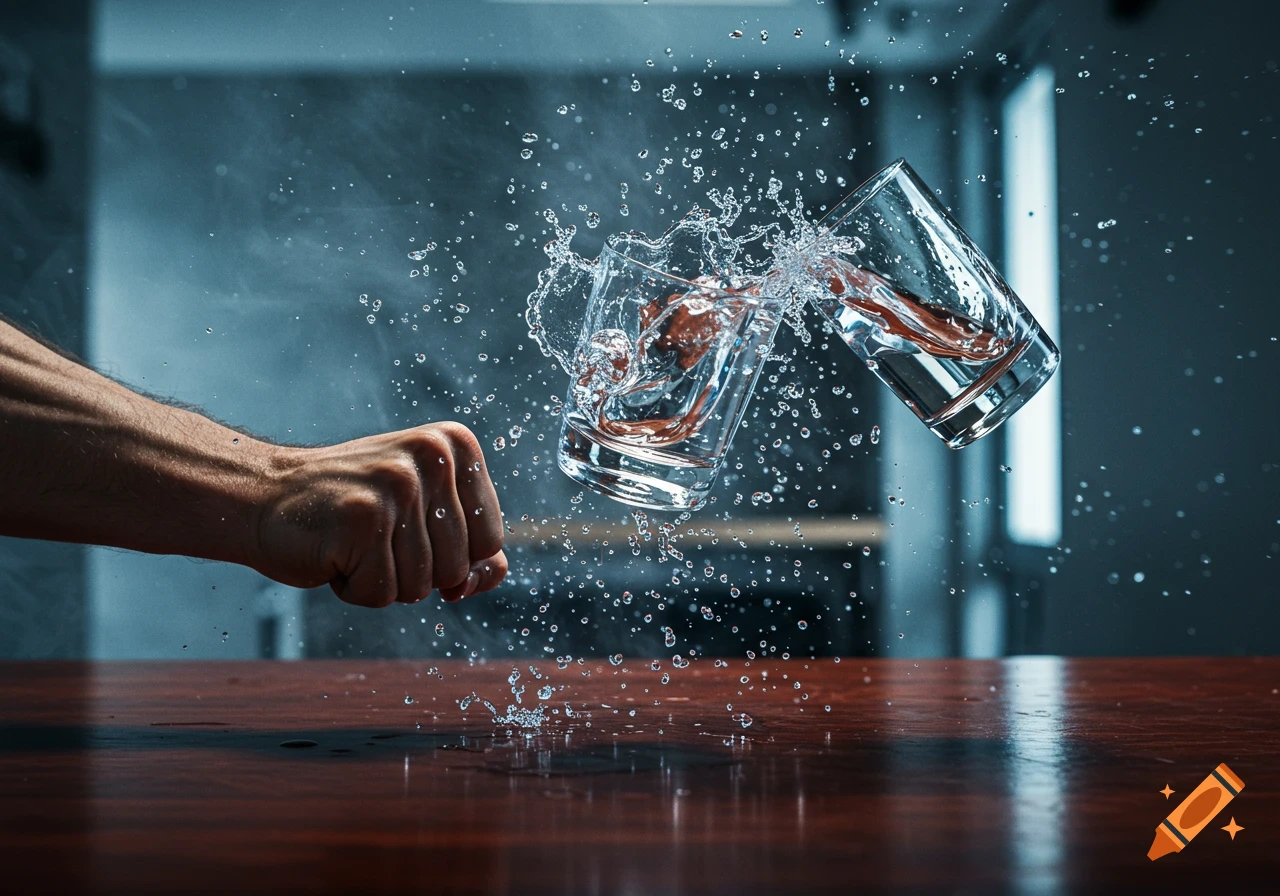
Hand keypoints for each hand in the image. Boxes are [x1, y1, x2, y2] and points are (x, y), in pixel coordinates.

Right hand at [253, 422, 506, 605]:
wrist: (263, 498)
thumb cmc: (351, 511)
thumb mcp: (422, 514)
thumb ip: (472, 546)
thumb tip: (488, 575)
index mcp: (456, 445)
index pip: (490, 541)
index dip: (451, 558)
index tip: (407, 528)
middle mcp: (433, 456)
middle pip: (457, 568)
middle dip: (414, 572)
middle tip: (372, 534)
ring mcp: (397, 485)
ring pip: (420, 586)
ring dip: (382, 580)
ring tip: (352, 541)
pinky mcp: (363, 518)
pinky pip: (381, 594)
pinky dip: (354, 589)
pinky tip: (332, 552)